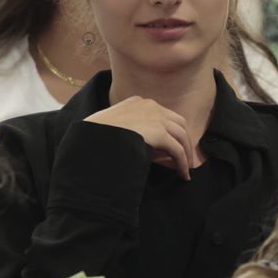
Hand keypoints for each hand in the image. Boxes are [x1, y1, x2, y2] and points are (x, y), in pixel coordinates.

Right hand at [84, 96, 199, 178]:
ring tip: (185, 169)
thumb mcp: (113, 125)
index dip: (172, 131)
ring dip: (186, 154)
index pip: (163, 115)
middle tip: (185, 158)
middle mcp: (150, 106)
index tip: (174, 145)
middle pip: (178, 123)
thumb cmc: (96, 135)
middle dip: (184, 141)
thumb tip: (142, 145)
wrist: (91, 137)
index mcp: (138, 102)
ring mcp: (156, 118)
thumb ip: (130, 129)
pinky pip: (177, 150)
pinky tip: (183, 175)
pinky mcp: (159, 133)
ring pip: (181, 136)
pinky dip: (182, 163)